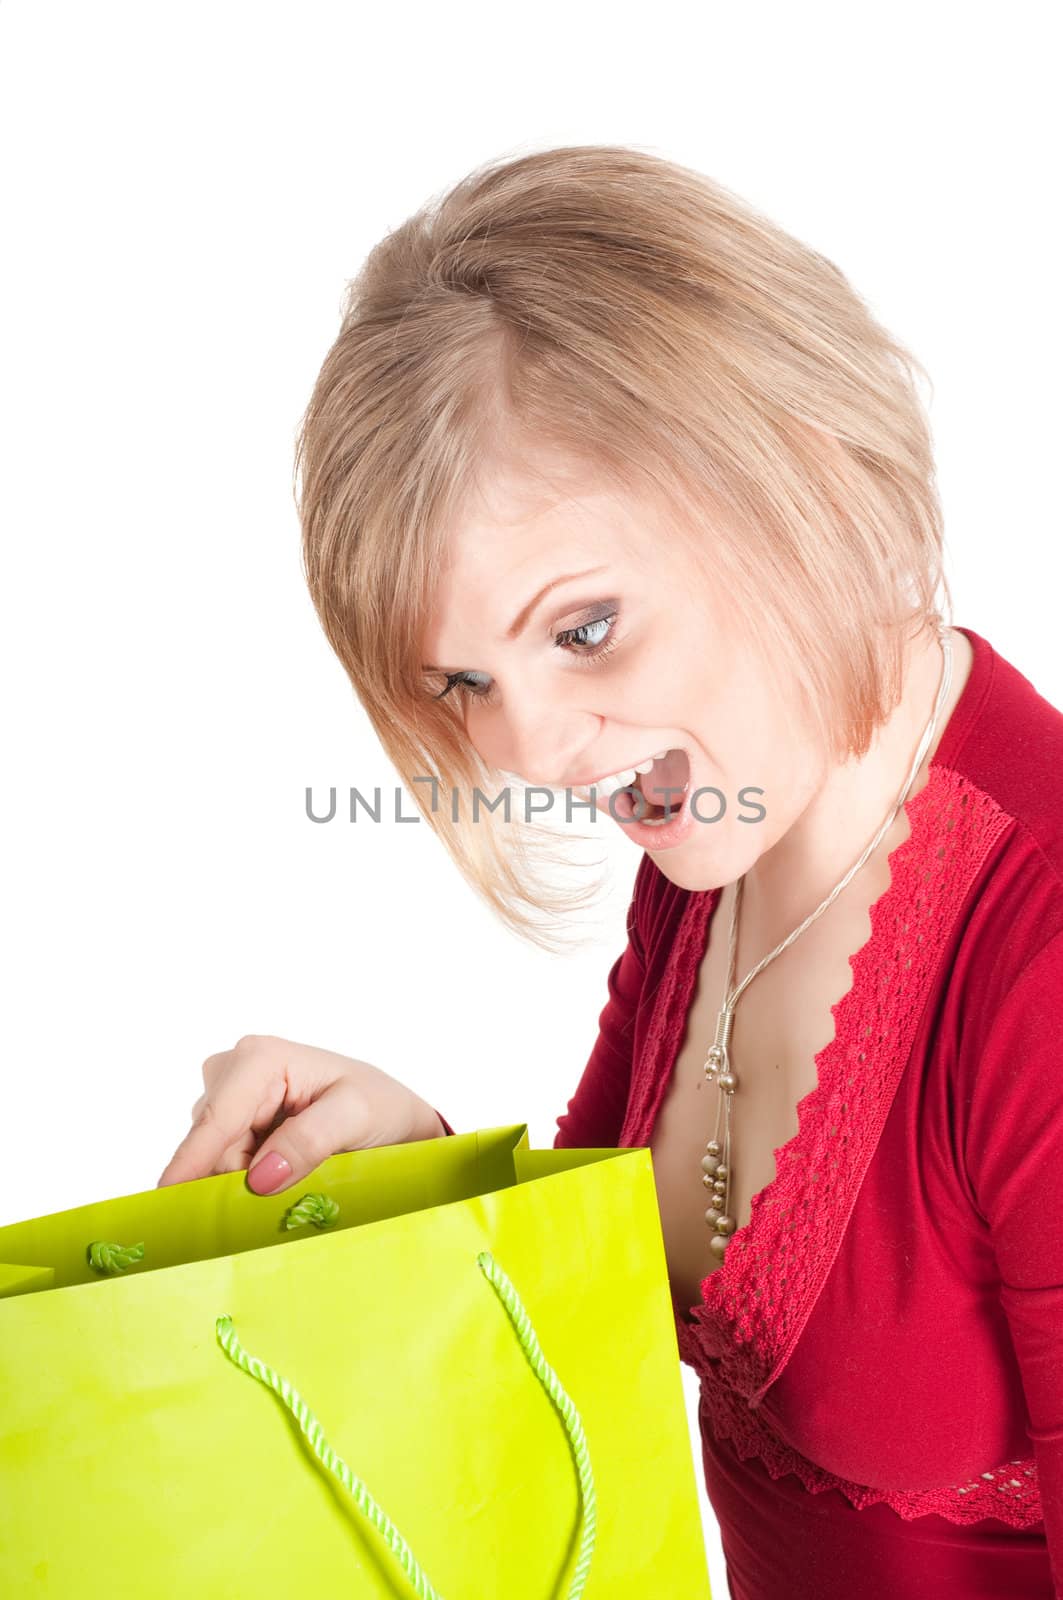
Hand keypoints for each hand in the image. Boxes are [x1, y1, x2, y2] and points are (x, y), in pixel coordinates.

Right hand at [155, 1034, 444, 1194]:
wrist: (393, 1120)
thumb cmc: (381, 1108)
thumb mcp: (357, 1116)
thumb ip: (310, 1140)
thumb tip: (259, 1176)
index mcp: (262, 1057)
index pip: (218, 1117)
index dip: (191, 1159)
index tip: (166, 1197)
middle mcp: (236, 1070)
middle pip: (211, 1143)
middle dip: (234, 1177)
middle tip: (282, 1196)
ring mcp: (233, 1099)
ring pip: (214, 1157)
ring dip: (243, 1181)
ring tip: (297, 1178)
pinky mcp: (236, 1125)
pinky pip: (223, 1164)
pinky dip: (245, 1181)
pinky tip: (279, 1180)